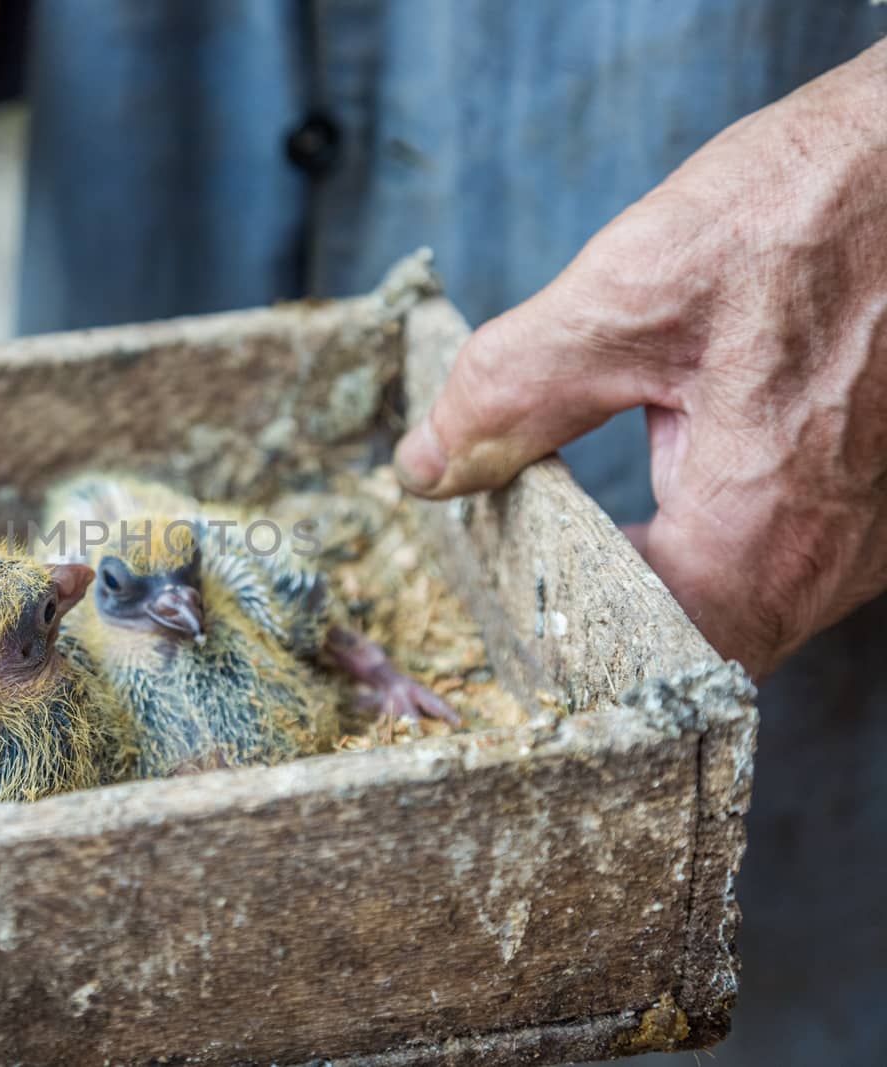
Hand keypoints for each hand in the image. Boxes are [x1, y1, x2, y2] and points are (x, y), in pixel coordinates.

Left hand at [395, 43, 886, 675]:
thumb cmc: (795, 217)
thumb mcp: (620, 304)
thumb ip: (510, 400)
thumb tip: (427, 470)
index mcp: (766, 529)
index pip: (651, 655)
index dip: (570, 639)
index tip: (508, 596)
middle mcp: (834, 555)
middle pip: (697, 641)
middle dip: (605, 610)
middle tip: (526, 563)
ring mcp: (868, 528)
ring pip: (742, 601)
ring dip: (659, 575)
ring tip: (575, 528)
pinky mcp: (874, 487)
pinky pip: (782, 553)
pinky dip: (712, 536)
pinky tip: (663, 482)